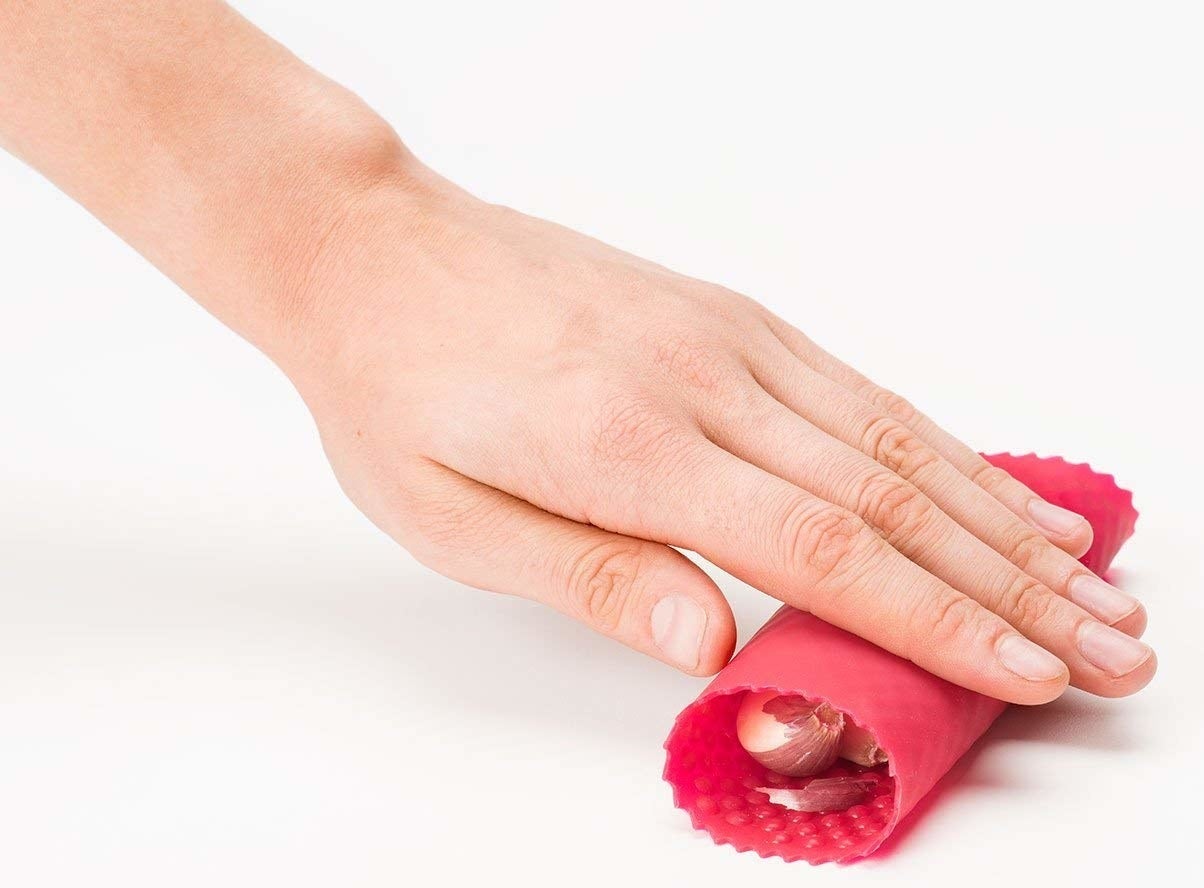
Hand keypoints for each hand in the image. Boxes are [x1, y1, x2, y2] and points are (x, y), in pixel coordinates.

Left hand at [276, 159, 1153, 704]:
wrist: (377, 252)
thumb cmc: (401, 389)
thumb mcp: (455, 518)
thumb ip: (591, 578)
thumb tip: (708, 644)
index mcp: (631, 445)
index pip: (825, 550)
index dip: (940, 620)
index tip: (1032, 670)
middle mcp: (703, 380)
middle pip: (894, 498)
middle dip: (1017, 585)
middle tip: (1114, 646)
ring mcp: (727, 338)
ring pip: (898, 436)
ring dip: (1006, 516)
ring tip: (1093, 578)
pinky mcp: (729, 317)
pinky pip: (859, 389)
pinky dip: (943, 443)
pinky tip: (990, 481)